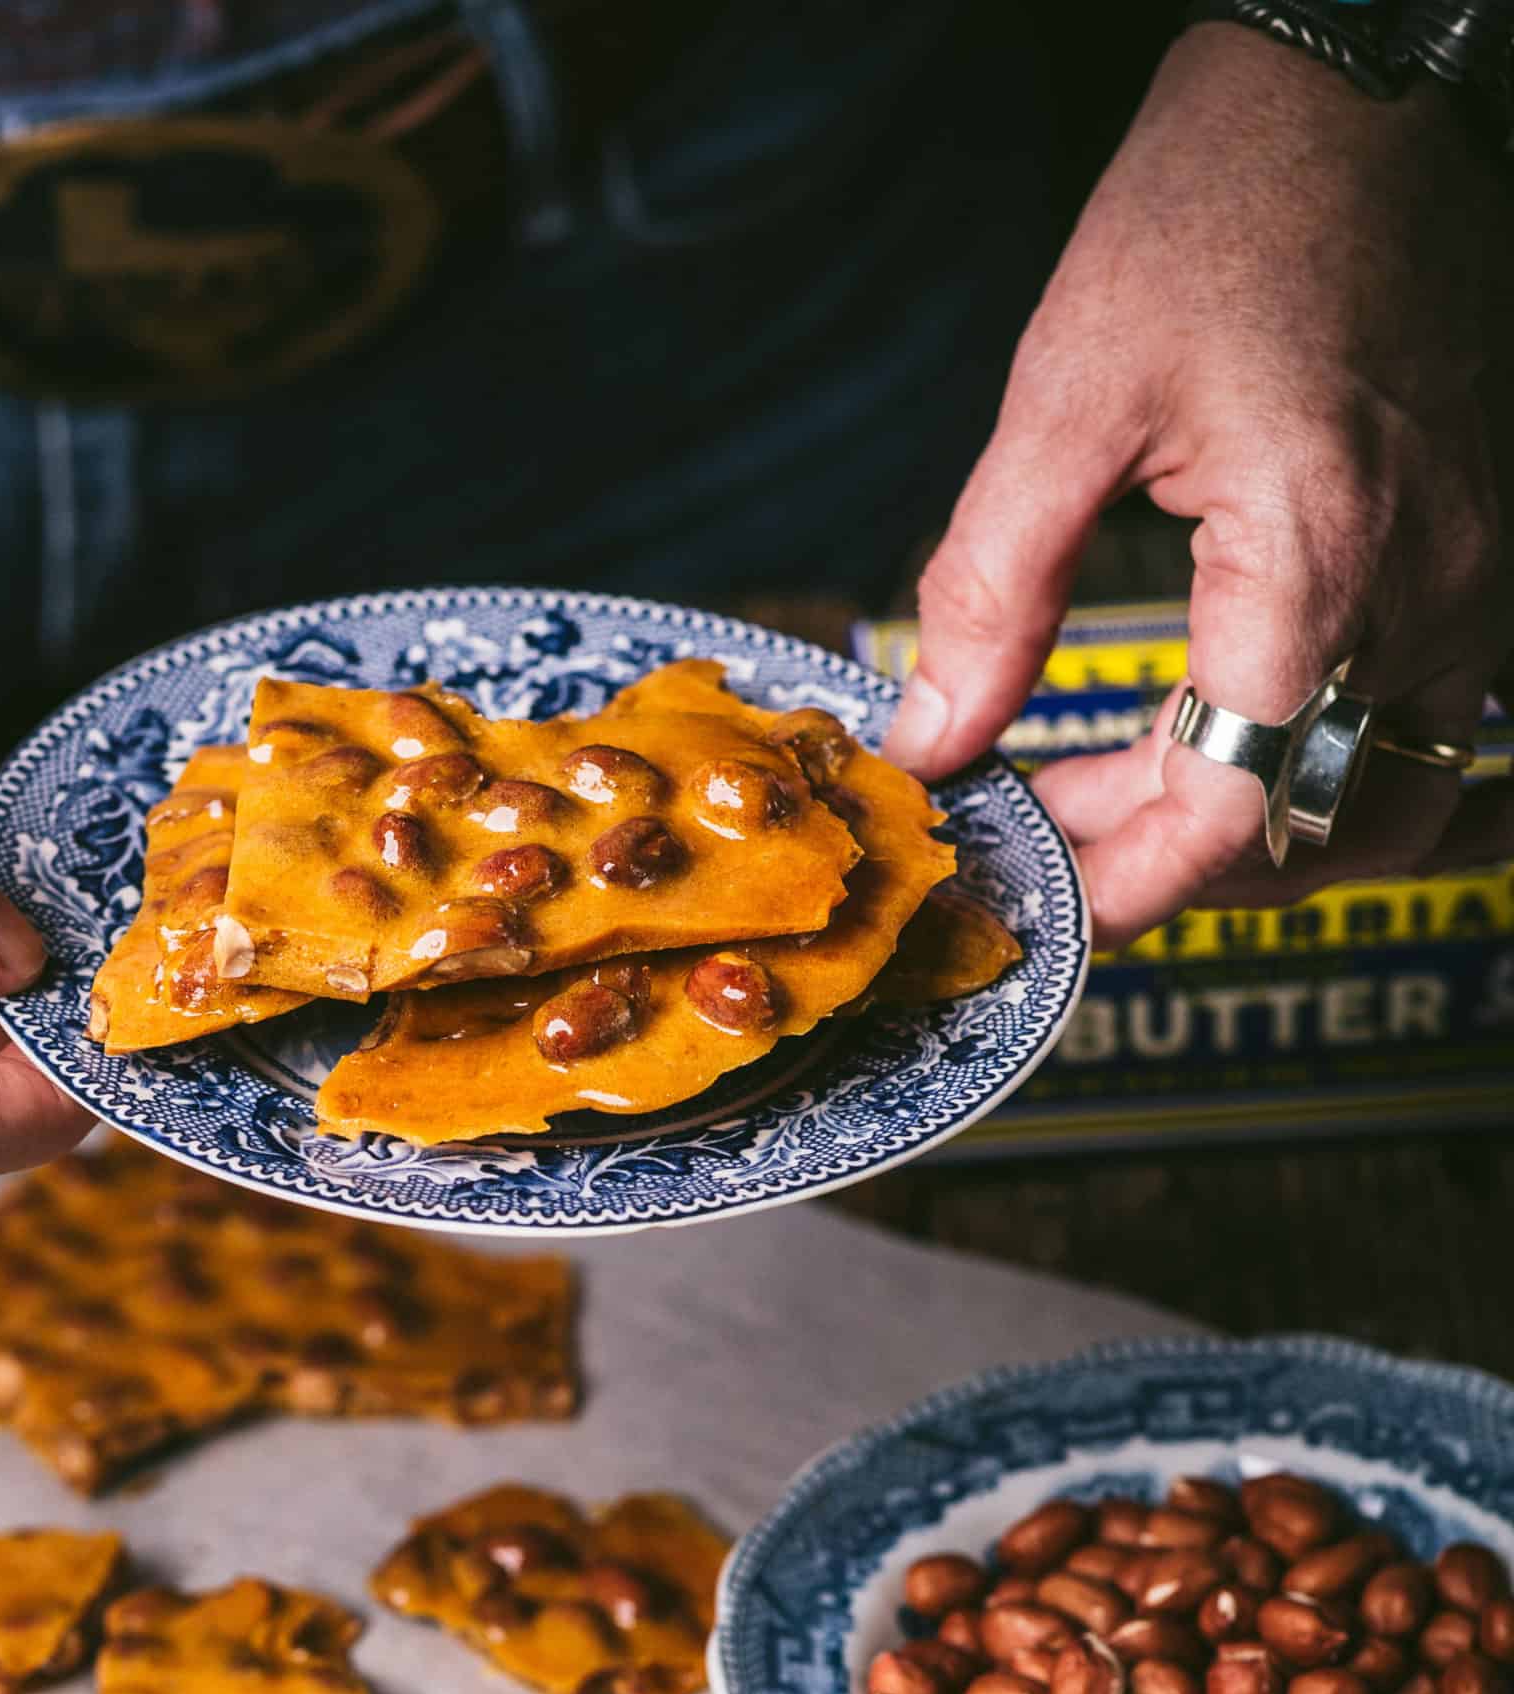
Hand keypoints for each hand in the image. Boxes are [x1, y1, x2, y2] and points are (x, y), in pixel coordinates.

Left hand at [881, 26, 1512, 944]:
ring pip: (1375, 792)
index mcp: (1322, 560)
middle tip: (1045, 829)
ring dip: (1246, 821)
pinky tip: (1194, 722)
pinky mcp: (1473, 554)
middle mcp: (1426, 592)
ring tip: (1111, 786)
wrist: (1356, 97)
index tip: (1037, 897)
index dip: (1125, 882)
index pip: (1231, 805)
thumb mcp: (1067, 400)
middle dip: (1170, 855)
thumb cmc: (1222, 211)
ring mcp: (1468, 579)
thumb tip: (933, 739)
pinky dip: (1301, 757)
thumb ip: (988, 591)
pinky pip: (1405, 719)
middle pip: (1310, 824)